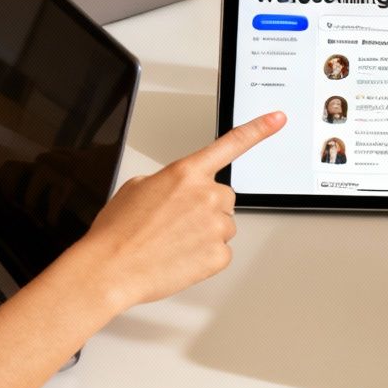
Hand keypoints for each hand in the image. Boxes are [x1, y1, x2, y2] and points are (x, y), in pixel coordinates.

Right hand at [75, 111, 286, 309]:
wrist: (110, 268)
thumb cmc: (118, 232)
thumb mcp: (137, 187)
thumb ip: (169, 181)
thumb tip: (178, 191)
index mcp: (186, 172)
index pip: (231, 144)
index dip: (258, 129)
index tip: (277, 119)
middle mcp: (206, 195)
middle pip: (224, 196)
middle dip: (206, 207)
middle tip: (176, 222)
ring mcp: (216, 226)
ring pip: (222, 225)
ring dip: (204, 233)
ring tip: (172, 242)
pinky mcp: (219, 255)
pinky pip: (220, 252)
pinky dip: (204, 256)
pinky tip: (180, 257)